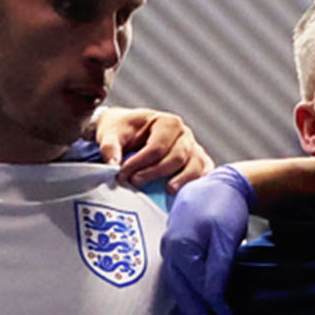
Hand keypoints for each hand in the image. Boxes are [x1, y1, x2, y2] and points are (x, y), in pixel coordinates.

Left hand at [95, 107, 211, 188]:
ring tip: (168, 189)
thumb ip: (110, 148)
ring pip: (194, 166)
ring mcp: (194, 149)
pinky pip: (204, 173)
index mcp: (166, 122)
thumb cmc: (123, 131)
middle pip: (177, 157)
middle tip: (134, 182)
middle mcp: (184, 134)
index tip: (122, 174)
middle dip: (156, 172)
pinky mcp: (198, 163)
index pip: (157, 146)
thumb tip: (114, 166)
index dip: (140, 163)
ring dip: (182, 180)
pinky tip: (186, 192)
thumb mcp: (111, 134)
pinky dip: (198, 182)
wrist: (130, 131)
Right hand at [160, 168, 252, 314]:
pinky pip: (177, 274)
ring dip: (188, 306)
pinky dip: (185, 291)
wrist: (219, 183)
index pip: (197, 285)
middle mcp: (169, 250)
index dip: (212, 305)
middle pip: (180, 290)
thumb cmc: (224, 206)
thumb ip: (219, 267)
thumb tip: (213, 298)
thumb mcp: (226, 236)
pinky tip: (192, 301)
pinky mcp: (174, 246)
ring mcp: (169, 247)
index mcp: (181, 247)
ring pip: (176, 284)